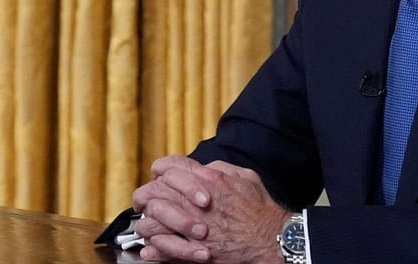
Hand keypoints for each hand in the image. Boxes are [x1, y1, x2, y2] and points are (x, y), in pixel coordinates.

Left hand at [130, 157, 289, 263]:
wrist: (271, 240)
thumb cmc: (261, 211)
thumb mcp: (244, 177)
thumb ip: (219, 169)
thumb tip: (203, 168)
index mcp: (206, 180)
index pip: (167, 167)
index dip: (160, 172)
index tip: (159, 179)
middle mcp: (194, 202)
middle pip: (153, 192)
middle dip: (147, 196)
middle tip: (147, 202)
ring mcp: (191, 227)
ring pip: (151, 221)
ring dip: (148, 222)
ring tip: (149, 225)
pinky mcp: (193, 251)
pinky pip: (162, 248)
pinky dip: (154, 249)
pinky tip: (152, 248)